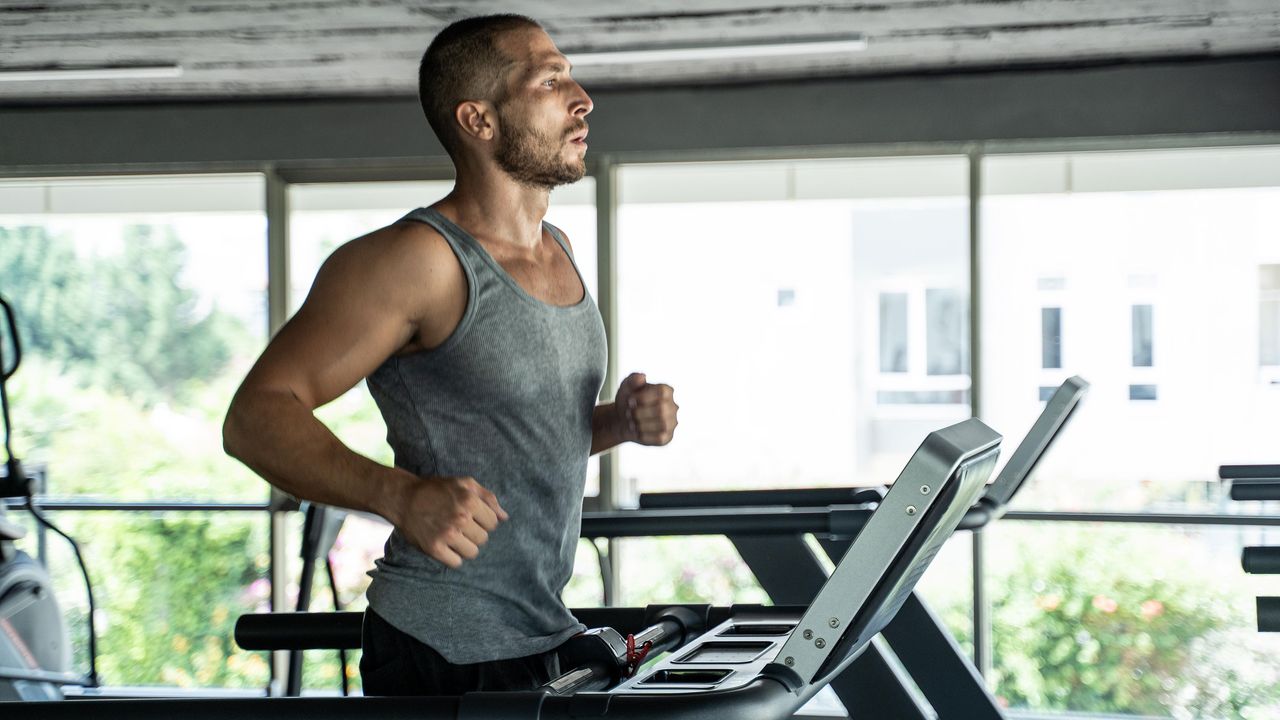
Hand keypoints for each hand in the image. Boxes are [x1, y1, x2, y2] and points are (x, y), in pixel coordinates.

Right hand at [390, 475, 508, 568]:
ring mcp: (447, 535)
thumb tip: (504, 517)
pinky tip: (446, 546)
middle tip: (460, 526)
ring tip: (454, 537)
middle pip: (483, 539)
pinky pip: (456, 562)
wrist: (403, 498)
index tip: (472, 518)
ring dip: (465, 546)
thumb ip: (488, 498)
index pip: (493, 523)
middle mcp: (461, 518)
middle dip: (474, 533)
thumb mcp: (464, 483)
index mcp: (470, 501)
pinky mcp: (434, 548)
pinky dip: (452, 557)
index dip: (484, 521)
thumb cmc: (436, 489)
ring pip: (472, 552)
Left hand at [614, 372, 678, 445]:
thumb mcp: (626, 387)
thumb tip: (642, 377)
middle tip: (629, 413)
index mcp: (666, 391)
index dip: (644, 397)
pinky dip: (644, 435)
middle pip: (662, 410)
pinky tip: (637, 431)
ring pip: (662, 424)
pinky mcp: (667, 437)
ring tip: (631, 422)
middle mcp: (673, 407)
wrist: (623, 420)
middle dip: (640, 412)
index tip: (630, 400)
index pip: (662, 392)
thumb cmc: (628, 402)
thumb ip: (633, 380)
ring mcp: (671, 423)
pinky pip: (659, 438)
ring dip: (641, 424)